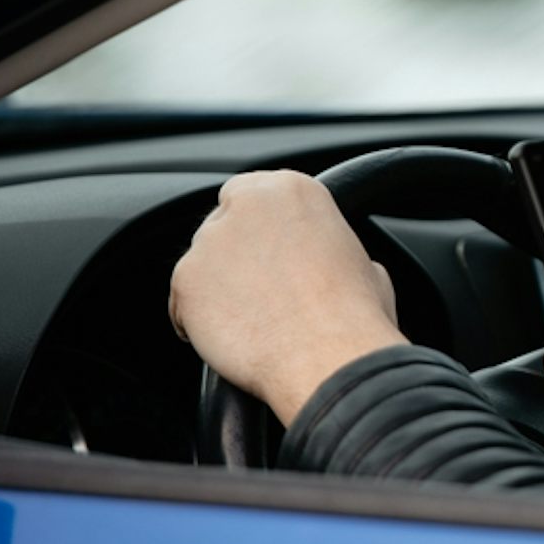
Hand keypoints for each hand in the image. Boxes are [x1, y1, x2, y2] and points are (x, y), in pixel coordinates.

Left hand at [170, 171, 405, 424]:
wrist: (328, 355)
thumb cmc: (354, 314)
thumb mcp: (362, 263)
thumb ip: (330, 247)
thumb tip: (331, 262)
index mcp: (292, 189)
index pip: (251, 192)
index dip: (257, 226)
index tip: (266, 249)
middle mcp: (246, 204)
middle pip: (223, 225)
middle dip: (236, 255)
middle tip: (261, 290)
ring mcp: (210, 242)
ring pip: (202, 264)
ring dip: (218, 288)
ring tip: (251, 322)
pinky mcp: (184, 281)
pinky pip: (182, 303)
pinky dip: (198, 322)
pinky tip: (231, 339)